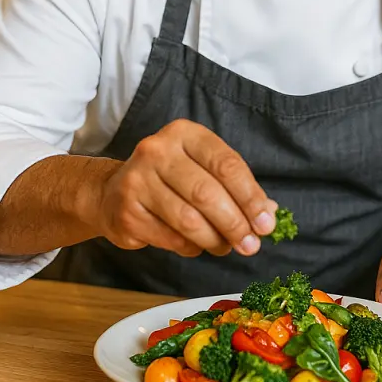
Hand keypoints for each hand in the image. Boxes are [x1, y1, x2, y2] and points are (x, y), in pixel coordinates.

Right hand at [90, 119, 277, 258]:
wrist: (113, 192)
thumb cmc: (170, 180)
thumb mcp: (202, 169)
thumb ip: (235, 187)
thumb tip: (269, 214)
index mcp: (184, 133)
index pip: (226, 164)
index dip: (251, 196)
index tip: (266, 222)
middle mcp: (158, 151)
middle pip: (208, 193)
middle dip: (235, 223)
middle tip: (251, 244)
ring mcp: (138, 180)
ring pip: (189, 220)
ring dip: (215, 240)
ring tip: (226, 247)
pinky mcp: (126, 212)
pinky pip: (171, 238)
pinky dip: (191, 248)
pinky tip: (197, 245)